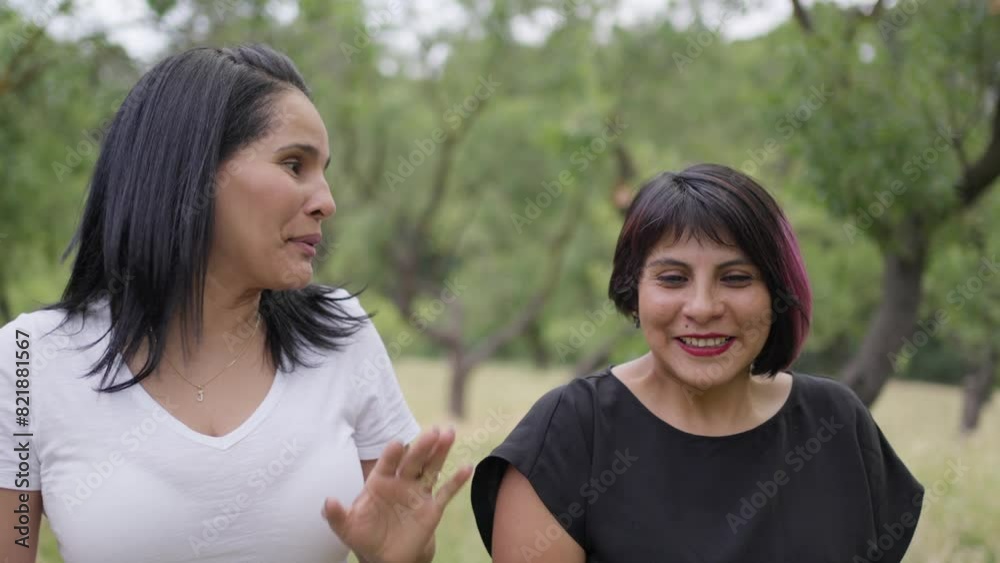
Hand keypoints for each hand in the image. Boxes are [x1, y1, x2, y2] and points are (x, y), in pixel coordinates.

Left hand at [322, 427, 472, 562]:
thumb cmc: (364, 537)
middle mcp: (401, 482)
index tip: (397, 444)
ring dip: (440, 452)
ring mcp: (418, 493)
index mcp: (380, 482)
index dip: (392, 454)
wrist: (385, 556)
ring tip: (449, 434)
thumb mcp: (347, 528)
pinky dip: (457, 481)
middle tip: (432, 431)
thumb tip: (328, 501)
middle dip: (422, 446)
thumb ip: (336, 515)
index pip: (387, 464)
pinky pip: (446, 493)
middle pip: (413, 461)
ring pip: (431, 468)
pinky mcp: (432, 508)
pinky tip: (468, 467)